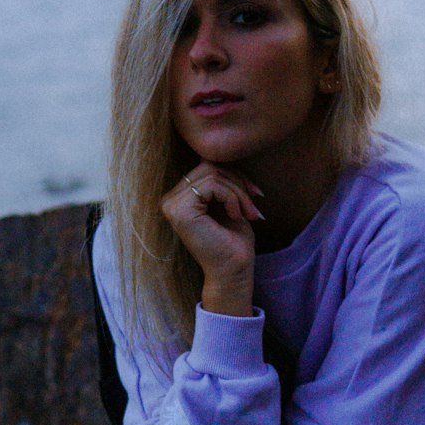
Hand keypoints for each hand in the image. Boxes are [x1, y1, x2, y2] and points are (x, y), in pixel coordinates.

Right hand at [161, 164, 263, 313]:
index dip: (234, 176)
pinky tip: (235, 215)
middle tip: (254, 207)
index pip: (206, 168)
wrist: (233, 272)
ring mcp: (172, 205)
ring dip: (238, 192)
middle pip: (208, 167)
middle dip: (238, 183)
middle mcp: (170, 200)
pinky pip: (211, 185)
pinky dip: (231, 197)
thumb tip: (221, 152)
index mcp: (179, 198)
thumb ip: (221, 181)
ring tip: (249, 213)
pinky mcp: (180, 210)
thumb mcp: (229, 203)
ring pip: (212, 174)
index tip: (254, 194)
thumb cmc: (233, 243)